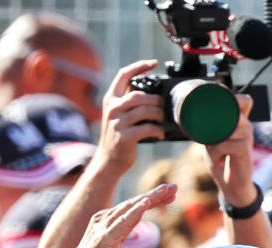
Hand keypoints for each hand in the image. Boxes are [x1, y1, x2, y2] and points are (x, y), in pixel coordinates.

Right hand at [50, 183, 178, 247]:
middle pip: (134, 203)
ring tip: (166, 190)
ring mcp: (103, 227)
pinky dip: (135, 211)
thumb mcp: (114, 243)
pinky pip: (123, 221)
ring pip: (130, 208)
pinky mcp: (105, 238)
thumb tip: (136, 219)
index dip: (152, 200)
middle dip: (155, 195)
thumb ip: (124, 230)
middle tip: (174, 187)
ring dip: (150, 198)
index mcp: (106, 220)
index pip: (133, 206)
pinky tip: (146, 202)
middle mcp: (104, 219)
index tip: (169, 196)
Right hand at [90, 60, 165, 175]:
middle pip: (139, 94)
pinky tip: (160, 133)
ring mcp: (117, 123)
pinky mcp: (125, 137)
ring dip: (158, 114)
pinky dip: (157, 130)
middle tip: (162, 106)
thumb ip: (127, 100)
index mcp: (111, 99)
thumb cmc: (118, 136)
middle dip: (155, 99)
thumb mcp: (117, 115)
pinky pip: (147, 128)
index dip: (139, 66)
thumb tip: (148, 84)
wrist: (108, 161)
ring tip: (162, 119)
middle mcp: (112, 109)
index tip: (154, 62)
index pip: (124, 75)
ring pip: (144, 110)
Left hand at [205, 93, 257, 207]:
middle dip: (212, 128)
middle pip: (227, 113)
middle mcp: (246, 125)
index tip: (216, 109)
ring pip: (222, 129)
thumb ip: (209, 128)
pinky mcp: (245, 148)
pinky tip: (219, 160)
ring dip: (211, 143)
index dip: (233, 98)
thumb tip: (196, 117)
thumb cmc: (221, 160)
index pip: (244, 100)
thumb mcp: (211, 141)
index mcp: (240, 121)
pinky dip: (215, 154)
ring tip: (214, 153)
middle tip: (209, 142)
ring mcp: (247, 135)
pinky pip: (222, 144)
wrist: (231, 185)